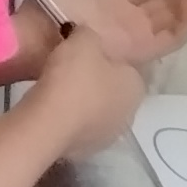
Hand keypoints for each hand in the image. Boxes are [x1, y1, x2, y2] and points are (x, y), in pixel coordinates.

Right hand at [34, 26, 155, 156]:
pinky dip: (70, 120)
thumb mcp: (82, 40)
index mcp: (137, 86)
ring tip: (59, 90)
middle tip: (72, 68)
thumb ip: (89, 34)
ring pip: (98, 112)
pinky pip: (80, 128)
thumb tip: (85, 36)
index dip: (106, 58)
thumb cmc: (74, 78)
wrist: (50, 123)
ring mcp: (108, 137)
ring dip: (84, 104)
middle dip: (97, 82)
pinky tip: (53, 110)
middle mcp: (130, 114)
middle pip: (114, 92)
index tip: (85, 52)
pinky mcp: (86, 152)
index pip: (128, 68)